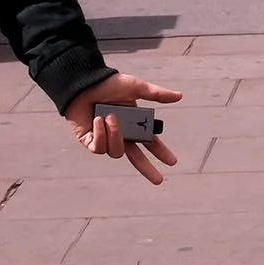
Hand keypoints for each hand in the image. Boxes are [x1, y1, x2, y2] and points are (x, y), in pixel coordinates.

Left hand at [63, 74, 180, 185]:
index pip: (149, 141)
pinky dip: (100, 133)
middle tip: (159, 180)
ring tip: (110, 116)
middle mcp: (120, 134)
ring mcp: (105, 139)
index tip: (172, 162)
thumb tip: (179, 96)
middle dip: (148, 169)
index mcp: (133, 123)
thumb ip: (156, 94)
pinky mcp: (89, 141)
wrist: (84, 84)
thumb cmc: (109, 84)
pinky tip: (98, 119)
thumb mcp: (136, 87)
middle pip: (136, 157)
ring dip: (115, 134)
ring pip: (116, 151)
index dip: (160, 152)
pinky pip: (98, 147)